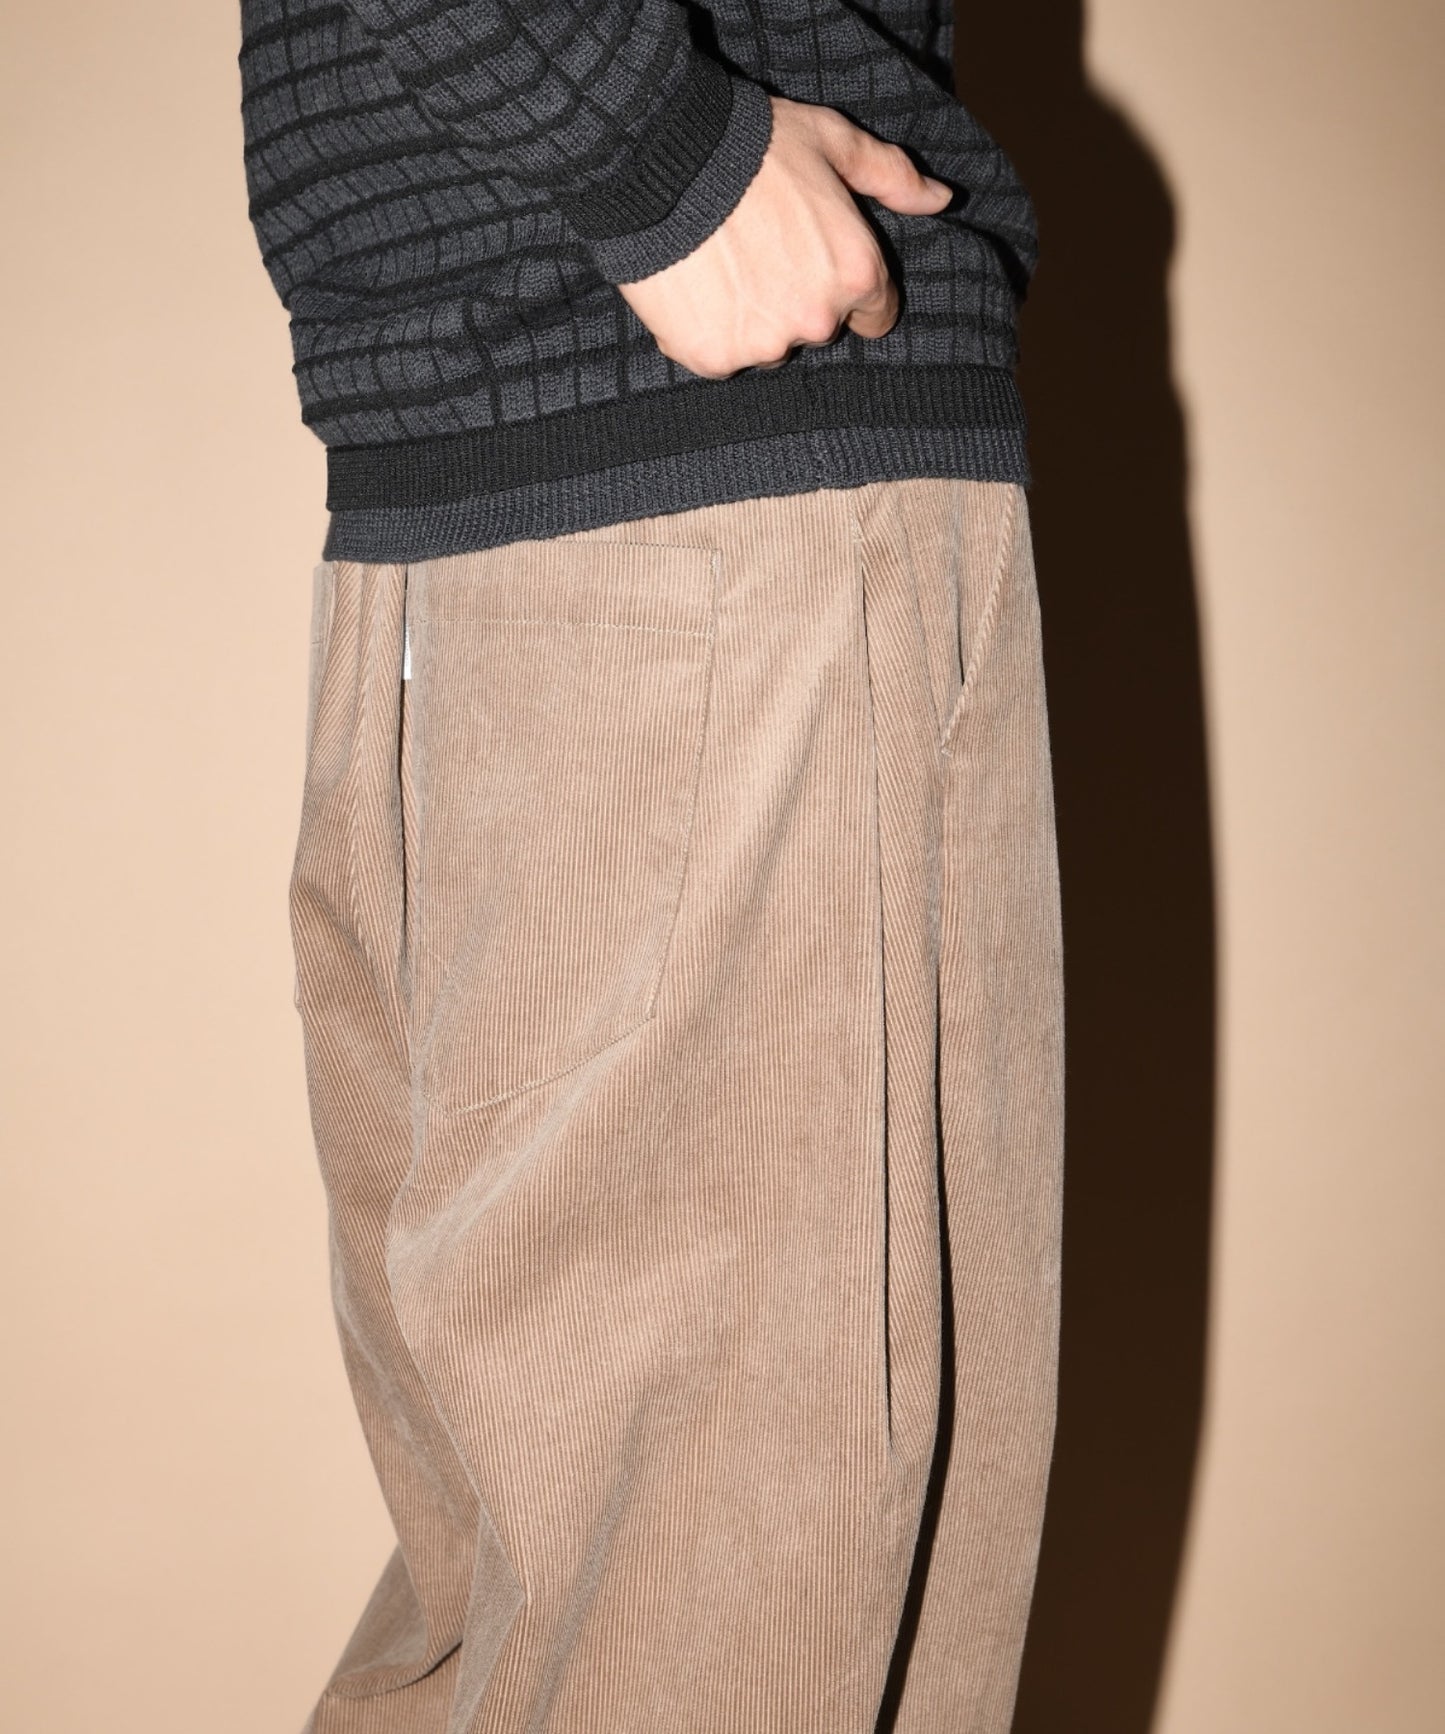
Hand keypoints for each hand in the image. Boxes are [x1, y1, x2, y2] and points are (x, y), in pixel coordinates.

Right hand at [616, 94, 951, 378]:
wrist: (665, 162)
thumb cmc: (755, 146)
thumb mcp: (833, 142)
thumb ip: (891, 176)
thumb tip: (942, 199)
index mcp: (857, 274)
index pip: (874, 316)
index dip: (844, 287)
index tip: (813, 263)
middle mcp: (818, 321)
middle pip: (817, 330)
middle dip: (795, 300)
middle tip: (758, 251)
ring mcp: (765, 345)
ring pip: (767, 347)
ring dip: (751, 319)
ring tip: (723, 266)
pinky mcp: (714, 359)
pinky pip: (719, 355)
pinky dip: (707, 330)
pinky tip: (693, 286)